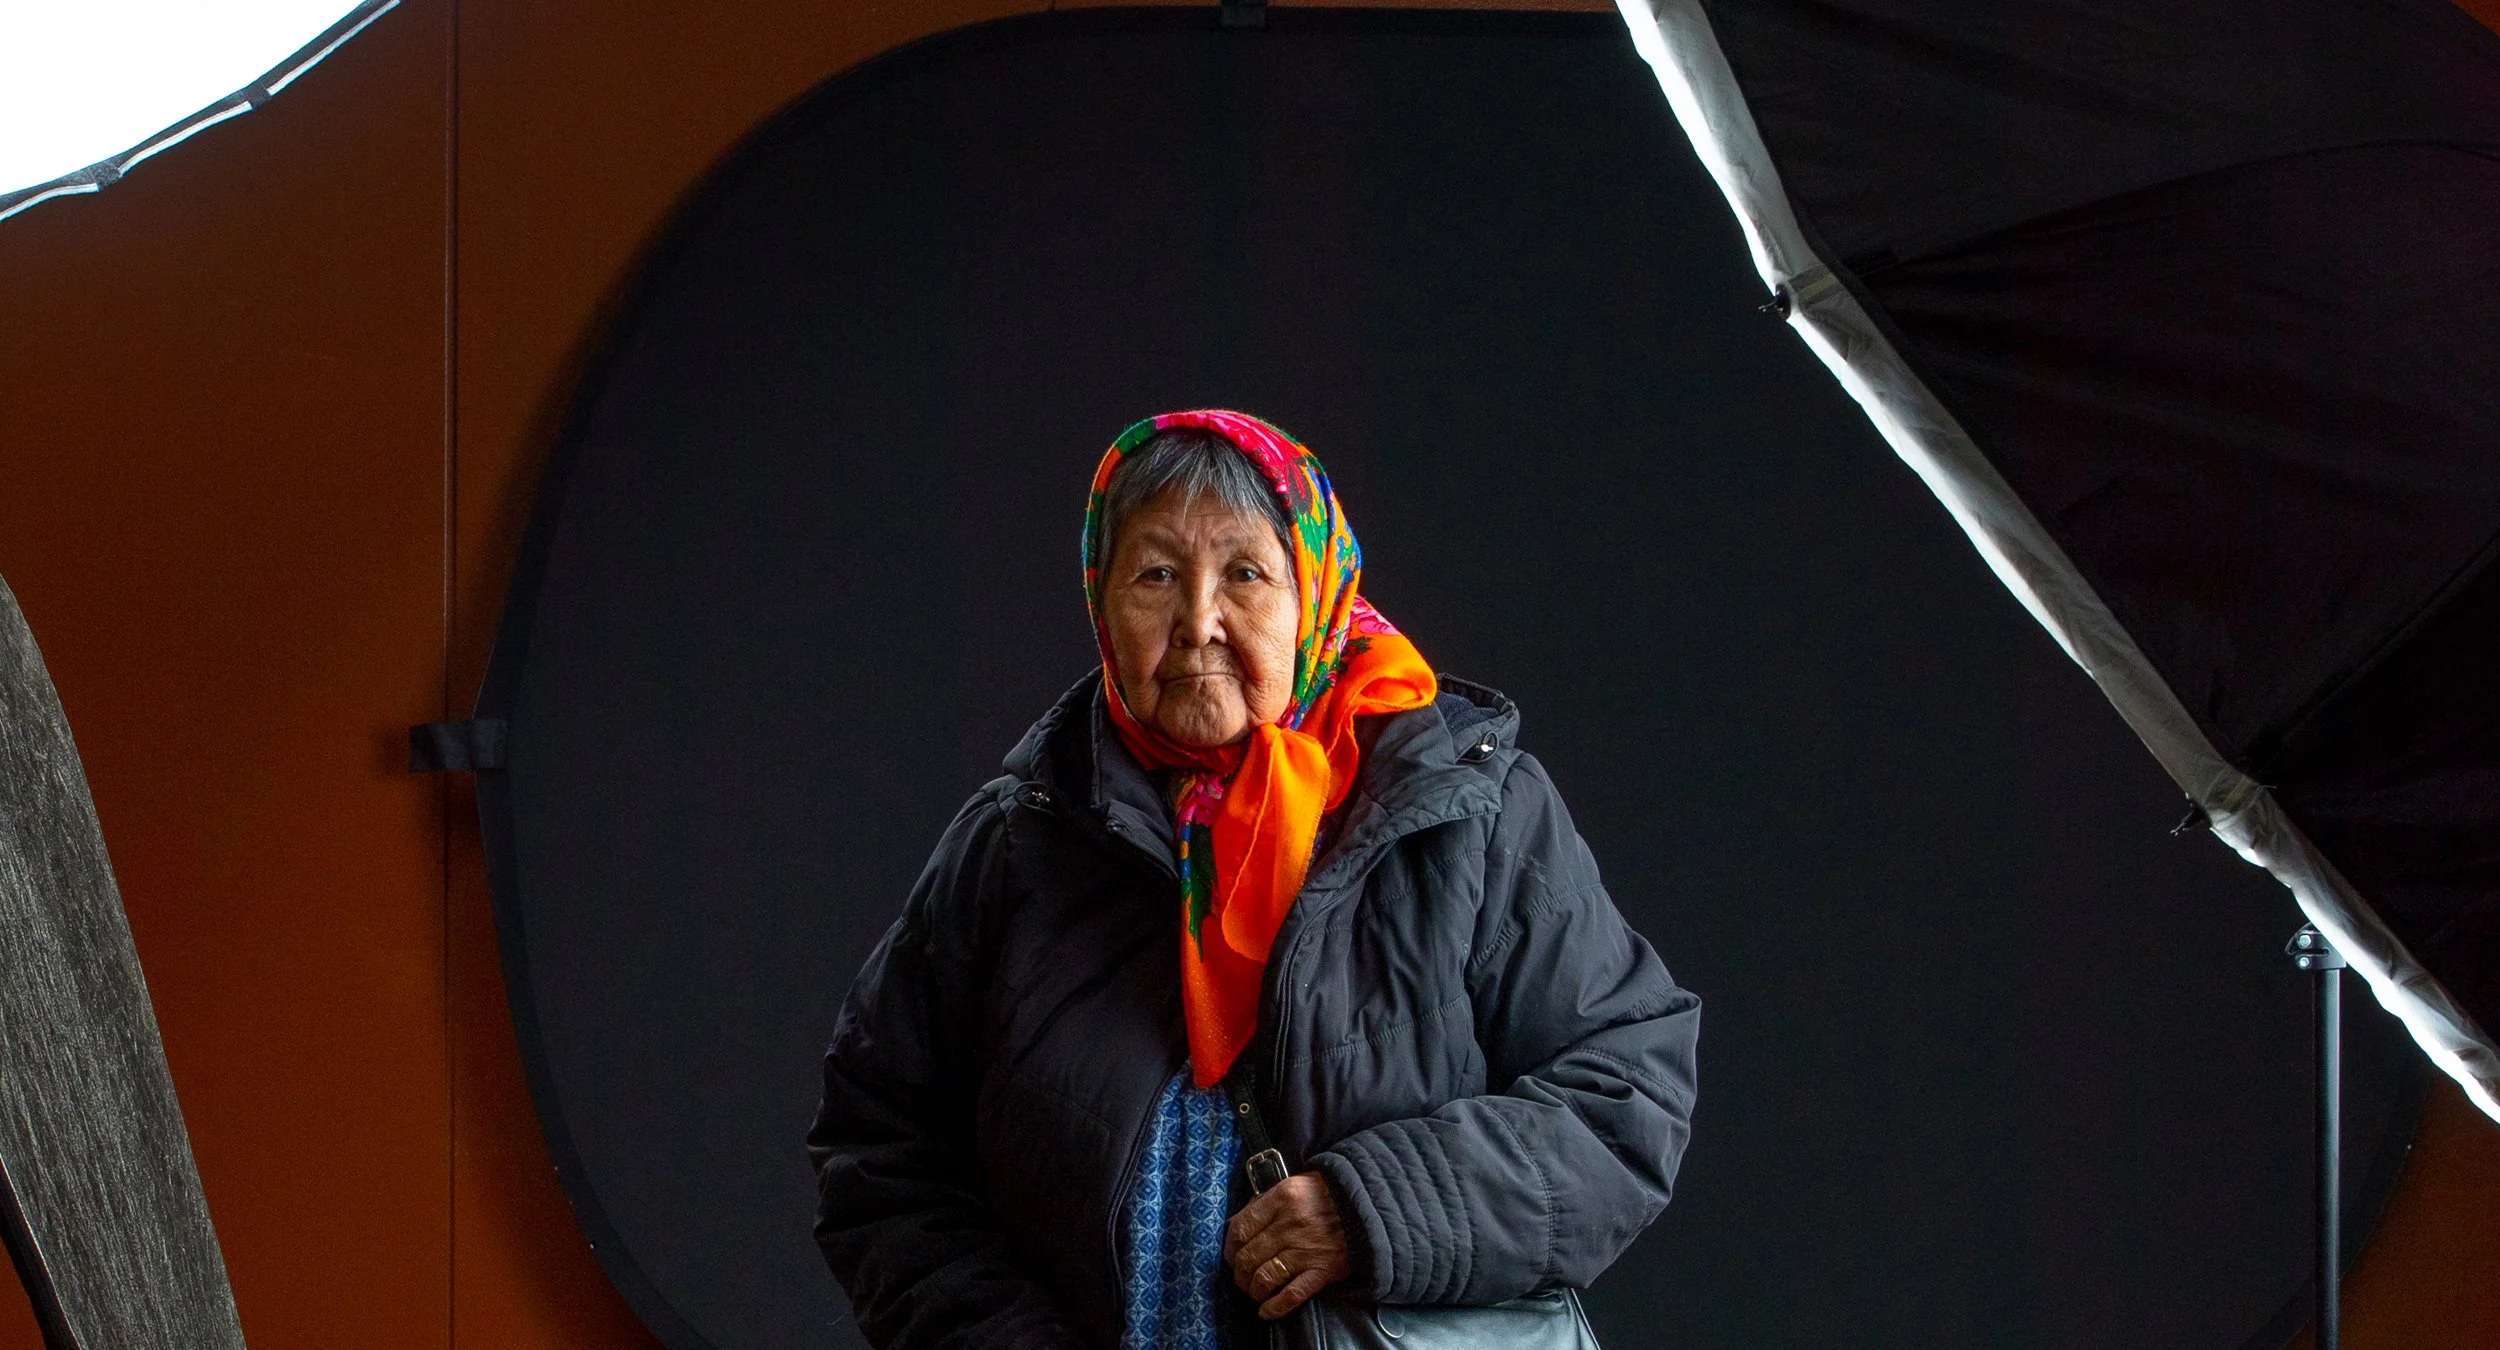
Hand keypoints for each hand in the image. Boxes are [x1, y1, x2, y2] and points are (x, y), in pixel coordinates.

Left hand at [1223, 1173, 1352, 1318]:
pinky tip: (1265, 1310)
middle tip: (1241, 1277)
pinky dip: (1274, 1306)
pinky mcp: (1323, 1270)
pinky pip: (1292, 1294)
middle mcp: (1290, 1224)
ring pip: (1264, 1277)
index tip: (1231, 1255)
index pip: (1240, 1228)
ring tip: (1253, 1291)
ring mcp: (1306, 1249)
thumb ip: (1266, 1202)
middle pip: (1248, 1256)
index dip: (1229, 1247)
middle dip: (1239, 1273)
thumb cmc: (1329, 1194)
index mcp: (1282, 1198)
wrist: (1370, 1204)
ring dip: (1253, 1289)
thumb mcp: (1295, 1185)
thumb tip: (1236, 1226)